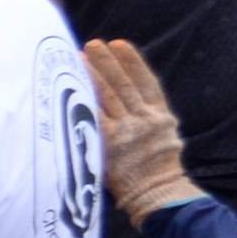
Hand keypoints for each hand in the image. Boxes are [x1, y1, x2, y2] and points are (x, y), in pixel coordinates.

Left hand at [83, 40, 206, 219]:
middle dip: (107, 62)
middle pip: (124, 84)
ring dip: (93, 74)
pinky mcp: (111, 143)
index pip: (146, 81)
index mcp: (161, 117)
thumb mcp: (164, 138)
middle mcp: (146, 119)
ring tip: (79, 58)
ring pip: (108, 96)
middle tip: (92, 45)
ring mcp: (128, 130)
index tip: (118, 44)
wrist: (157, 194)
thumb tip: (129, 98)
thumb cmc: (155, 170)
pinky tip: (72, 88)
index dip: (132, 61)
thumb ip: (149, 118)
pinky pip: (94, 116)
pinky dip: (83, 100)